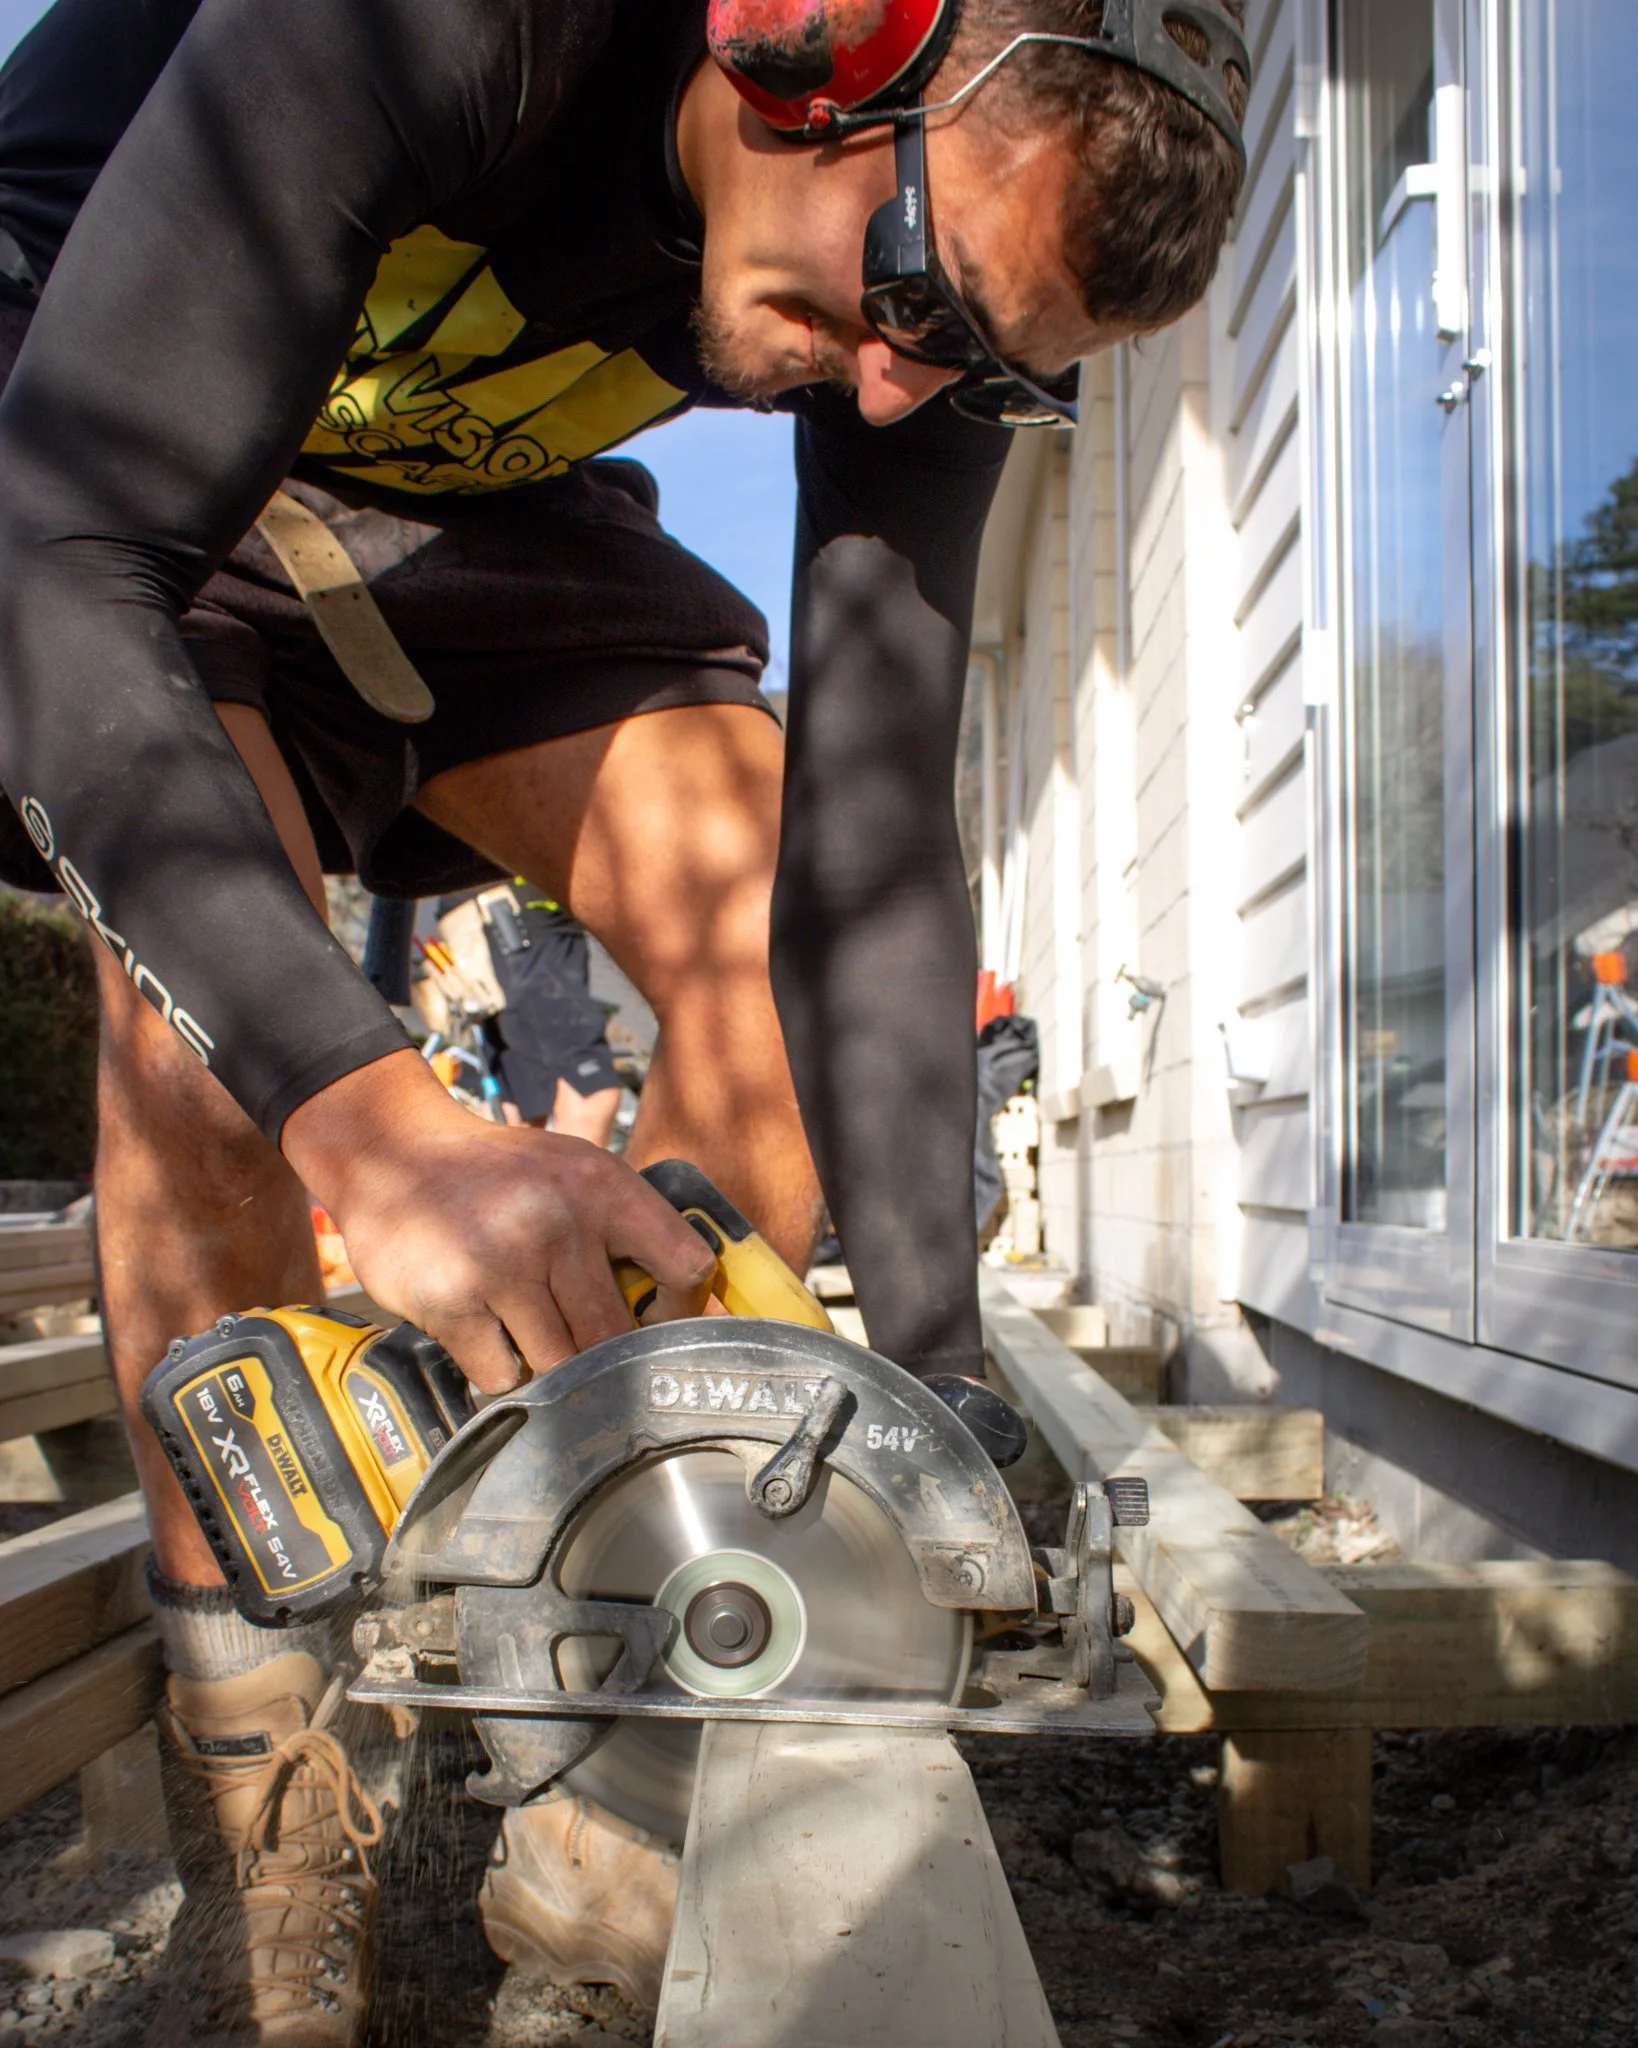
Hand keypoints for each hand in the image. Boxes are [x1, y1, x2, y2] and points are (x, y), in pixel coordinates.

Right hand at [282, 1049, 716, 1393]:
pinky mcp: (453, 1303)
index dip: (681, 1309)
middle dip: (605, 1356)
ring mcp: (503, 1265)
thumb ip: (633, 1226)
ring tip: (528, 1332)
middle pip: (617, 1336)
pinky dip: (500, 1370)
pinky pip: (503, 1376)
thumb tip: (702, 1301)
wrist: (392, 1153)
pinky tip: (486, 1333)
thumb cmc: (499, 1176)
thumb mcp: (576, 1170)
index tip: (656, 1321)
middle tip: (584, 1348)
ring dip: (549, 1365)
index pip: (686, 1266)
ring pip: (561, 1364)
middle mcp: (558, 1223)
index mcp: (602, 1187)